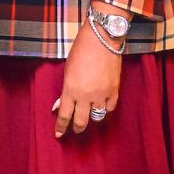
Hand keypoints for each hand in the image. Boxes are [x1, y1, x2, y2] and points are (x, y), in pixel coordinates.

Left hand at [53, 19, 122, 137]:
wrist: (102, 39)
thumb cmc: (81, 51)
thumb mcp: (67, 70)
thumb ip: (65, 89)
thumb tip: (61, 104)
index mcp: (70, 89)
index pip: (64, 115)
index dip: (60, 127)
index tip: (58, 134)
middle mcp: (85, 95)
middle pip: (81, 122)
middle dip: (76, 128)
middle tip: (74, 129)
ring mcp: (101, 94)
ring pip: (97, 117)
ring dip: (91, 118)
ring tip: (88, 115)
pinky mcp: (114, 91)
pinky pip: (109, 108)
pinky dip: (105, 108)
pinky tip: (101, 105)